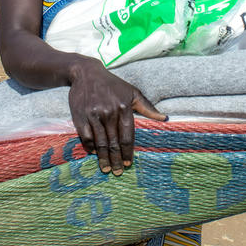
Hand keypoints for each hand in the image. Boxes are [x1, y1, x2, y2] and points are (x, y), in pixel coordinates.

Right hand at [68, 58, 166, 175]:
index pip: (127, 136)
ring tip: (106, 169)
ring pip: (100, 142)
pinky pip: (86, 137)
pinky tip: (94, 154)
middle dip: (116, 159)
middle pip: (114, 142)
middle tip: (117, 172)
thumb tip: (165, 119)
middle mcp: (109, 112)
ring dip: (103, 158)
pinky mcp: (80, 116)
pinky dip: (90, 148)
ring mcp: (94, 115)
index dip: (128, 152)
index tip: (128, 164)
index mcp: (124, 107)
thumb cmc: (112, 84)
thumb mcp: (132, 92)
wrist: (86, 73)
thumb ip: (147, 107)